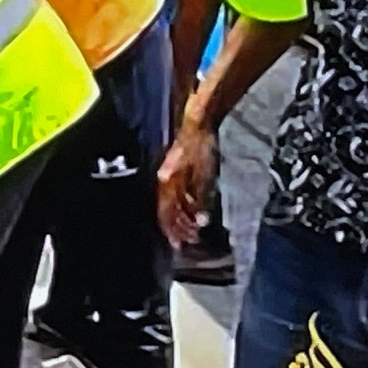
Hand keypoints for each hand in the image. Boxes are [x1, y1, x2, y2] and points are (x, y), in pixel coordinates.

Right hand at [158, 121, 218, 248]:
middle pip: (165, 211)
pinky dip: (181, 206)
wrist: (198, 124)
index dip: (173, 229)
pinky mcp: (172, 171)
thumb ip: (200, 197)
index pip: (166, 212)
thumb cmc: (201, 146)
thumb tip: (200, 219)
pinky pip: (172, 194)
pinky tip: (190, 213)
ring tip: (190, 231)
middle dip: (176, 228)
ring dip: (179, 219)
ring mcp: (166, 175)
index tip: (180, 243)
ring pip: (169, 204)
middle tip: (187, 241)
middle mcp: (163, 181)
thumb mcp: (204, 174)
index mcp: (167, 182)